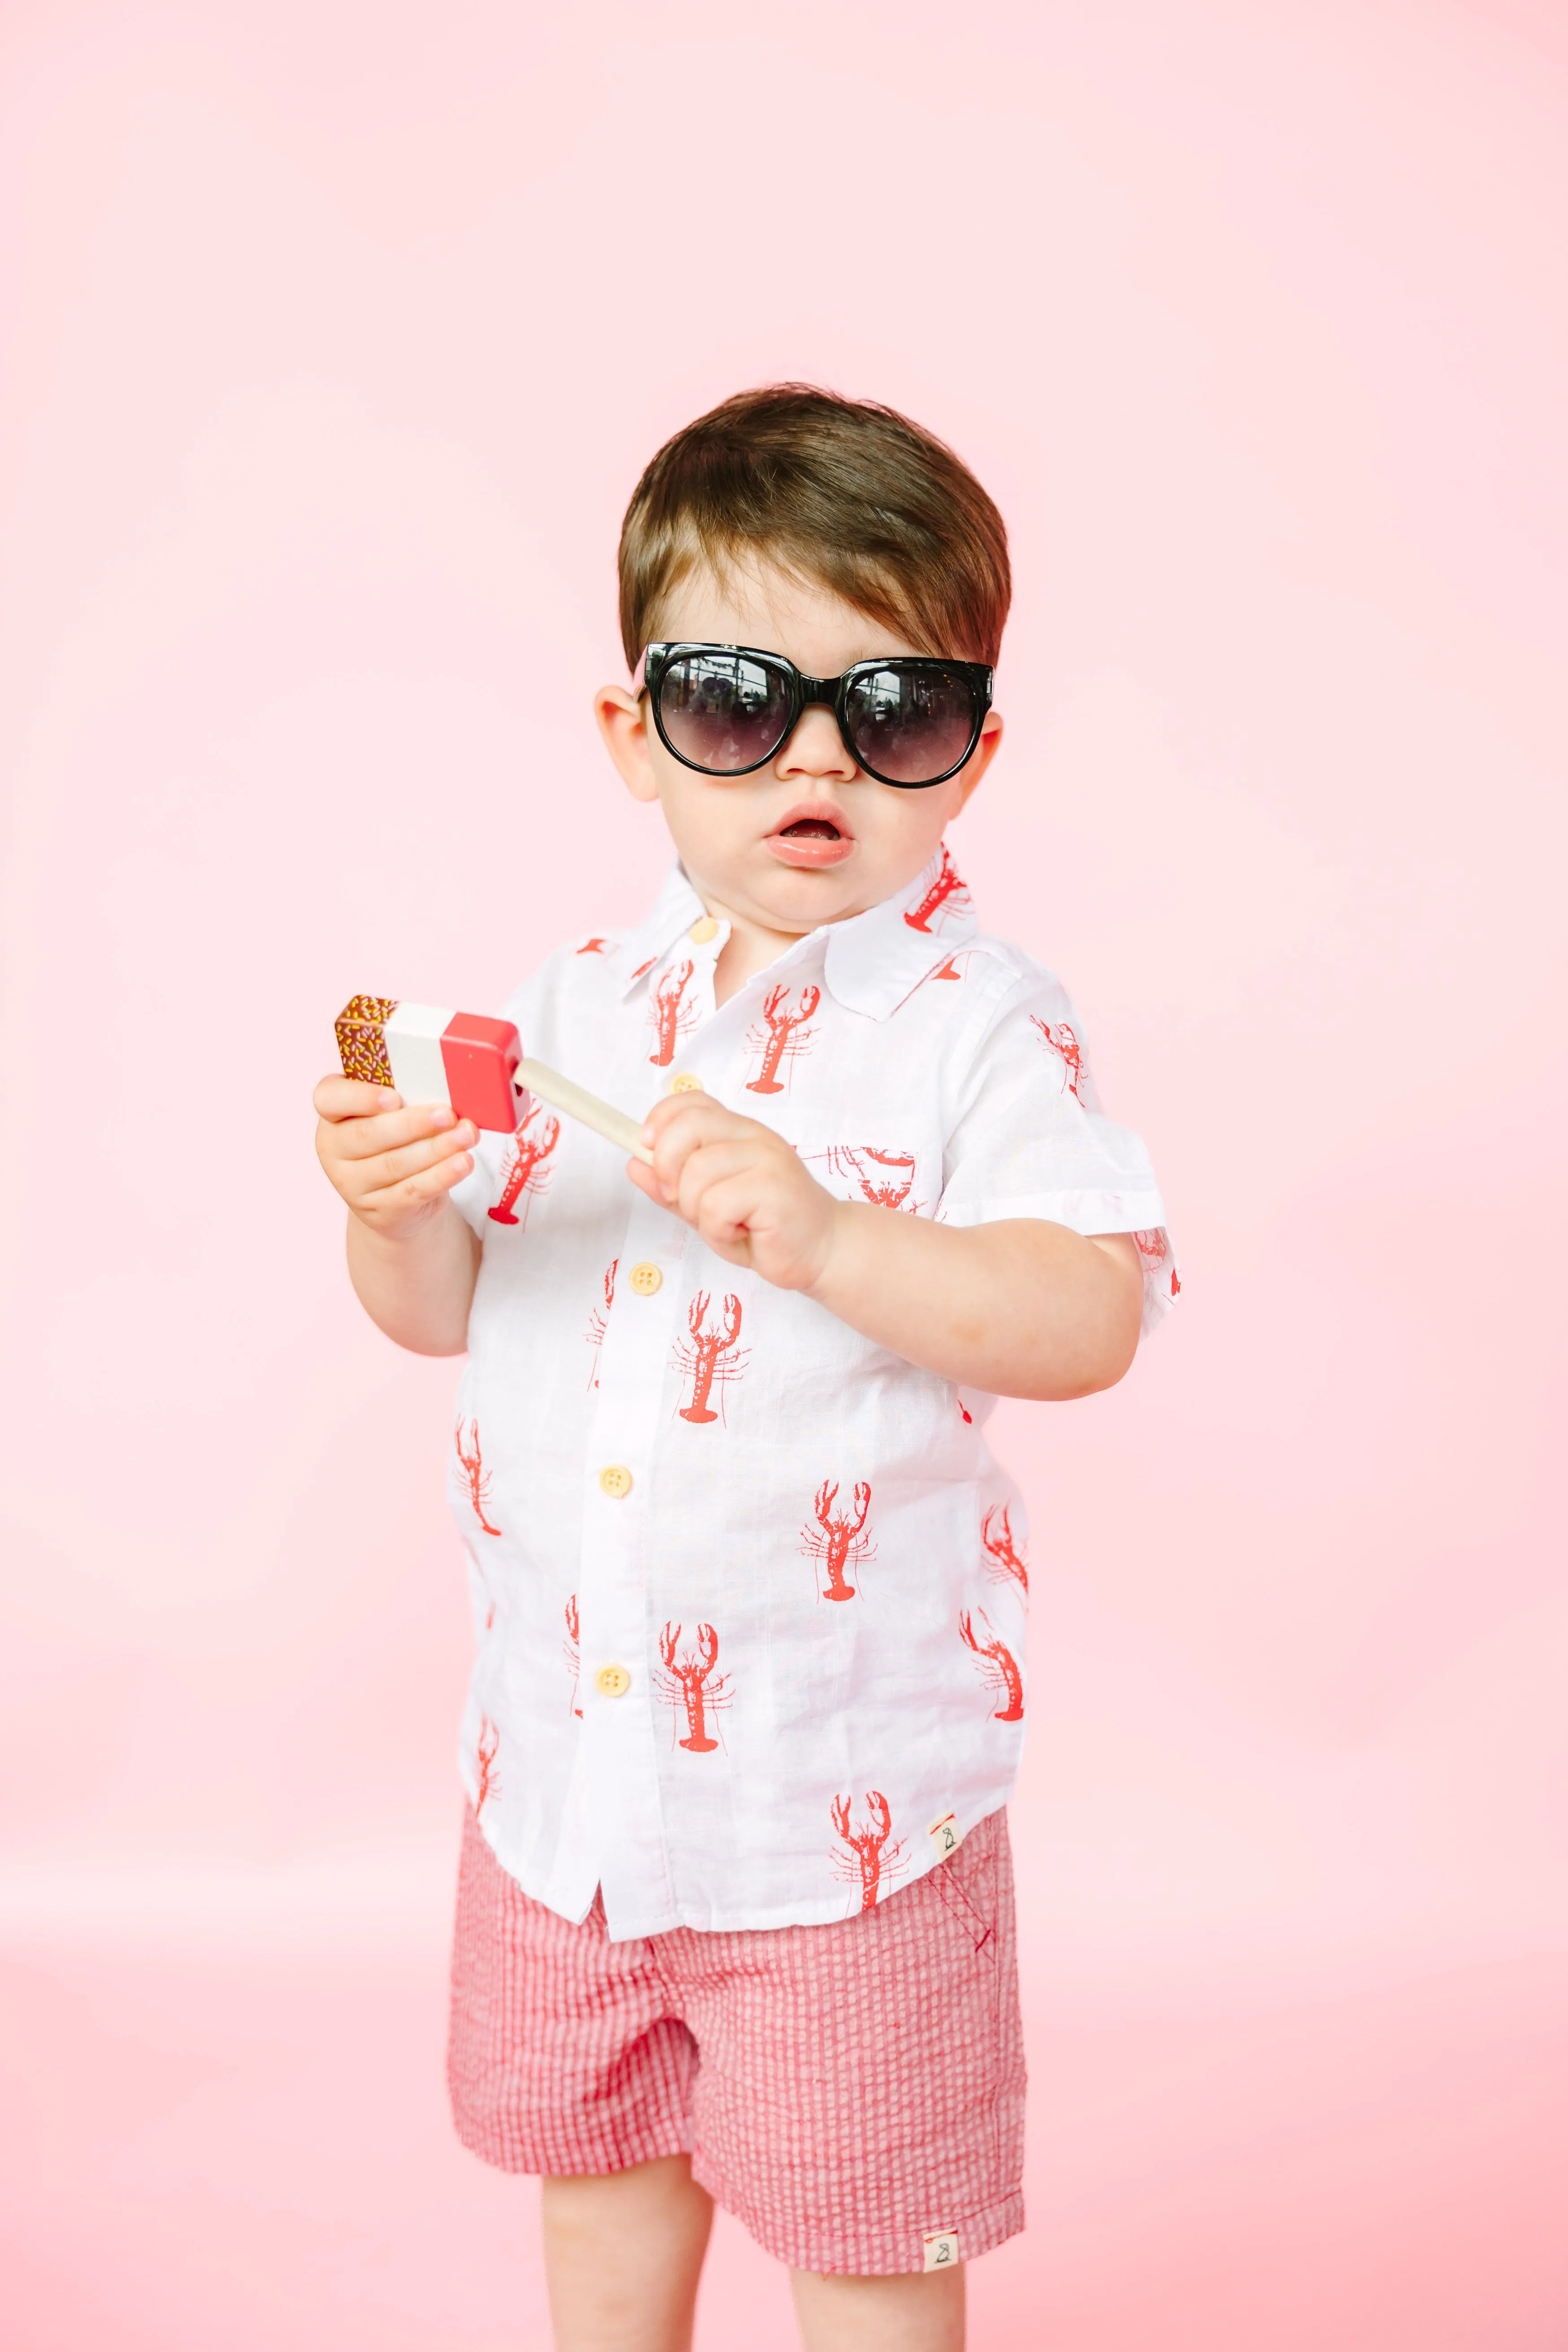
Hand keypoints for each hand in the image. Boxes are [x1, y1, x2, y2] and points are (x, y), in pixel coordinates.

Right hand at [313, 1074, 475, 1241]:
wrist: (396, 1200)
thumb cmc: (397, 1140)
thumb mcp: (392, 1114)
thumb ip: (405, 1096)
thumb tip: (443, 1085)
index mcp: (332, 1115)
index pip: (329, 1098)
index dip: (359, 1097)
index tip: (394, 1097)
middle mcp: (334, 1150)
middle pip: (368, 1135)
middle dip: (412, 1124)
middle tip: (448, 1115)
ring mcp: (352, 1185)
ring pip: (394, 1165)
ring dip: (436, 1149)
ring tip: (466, 1135)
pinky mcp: (379, 1211)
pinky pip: (412, 1191)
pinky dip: (441, 1176)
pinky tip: (463, 1163)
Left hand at [630, 1093, 841, 1292]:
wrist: (823, 1251)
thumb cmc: (766, 1228)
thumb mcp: (706, 1206)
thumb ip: (671, 1185)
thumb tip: (633, 1164)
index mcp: (738, 1132)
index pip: (690, 1102)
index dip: (660, 1120)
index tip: (647, 1148)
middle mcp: (754, 1137)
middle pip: (688, 1127)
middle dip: (668, 1167)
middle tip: (679, 1197)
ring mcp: (767, 1159)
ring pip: (697, 1173)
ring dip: (696, 1211)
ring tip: (723, 1224)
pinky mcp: (775, 1188)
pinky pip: (717, 1204)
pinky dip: (717, 1230)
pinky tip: (741, 1234)